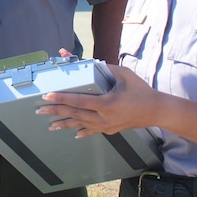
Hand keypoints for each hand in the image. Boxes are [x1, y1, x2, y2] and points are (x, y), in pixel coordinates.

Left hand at [37, 64, 158, 136]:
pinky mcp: (111, 129)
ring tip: (50, 125)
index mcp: (106, 103)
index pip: (78, 101)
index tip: (47, 96)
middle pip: (75, 114)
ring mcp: (107, 126)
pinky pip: (92, 131)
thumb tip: (89, 63)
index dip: (61, 98)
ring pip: (81, 124)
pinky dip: (82, 131)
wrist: (157, 110)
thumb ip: (106, 68)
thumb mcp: (124, 74)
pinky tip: (74, 133)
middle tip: (39, 110)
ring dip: (64, 124)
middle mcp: (104, 117)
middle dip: (55, 112)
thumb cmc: (141, 90)